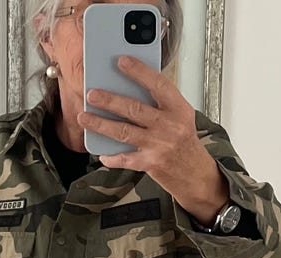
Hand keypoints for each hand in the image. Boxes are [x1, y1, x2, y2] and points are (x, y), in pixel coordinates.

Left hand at [77, 55, 228, 222]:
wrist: (196, 174)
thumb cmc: (184, 142)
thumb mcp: (180, 117)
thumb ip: (159, 103)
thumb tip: (128, 88)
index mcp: (178, 109)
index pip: (158, 85)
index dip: (139, 72)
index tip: (121, 60)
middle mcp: (169, 126)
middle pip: (134, 109)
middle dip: (110, 100)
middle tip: (91, 94)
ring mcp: (159, 146)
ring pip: (124, 132)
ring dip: (101, 124)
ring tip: (84, 117)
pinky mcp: (150, 163)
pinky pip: (125, 159)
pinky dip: (111, 157)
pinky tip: (101, 153)